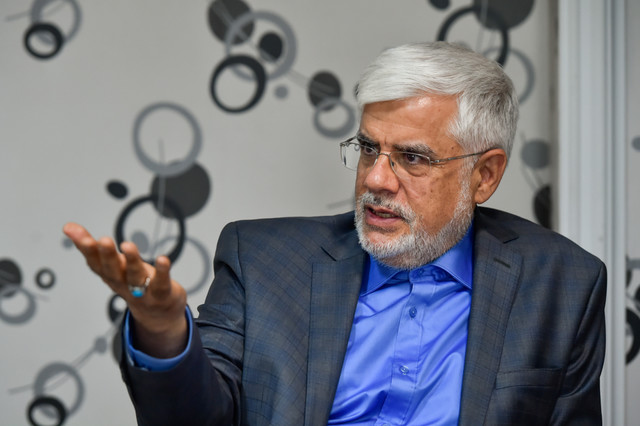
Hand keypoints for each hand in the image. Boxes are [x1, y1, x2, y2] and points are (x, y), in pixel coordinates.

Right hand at [63, 222, 187, 357]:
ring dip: (131, 261)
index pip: (94, 262)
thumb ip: (92, 246)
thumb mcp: (111, 264)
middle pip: (112, 270)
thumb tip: (67, 226)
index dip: (85, 248)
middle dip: (107, 255)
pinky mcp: (161, 293)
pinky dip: (162, 272)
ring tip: (128, 245)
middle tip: (103, 240)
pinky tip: (163, 259)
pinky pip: (161, 283)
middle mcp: (122, 283)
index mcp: (109, 274)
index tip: (73, 231)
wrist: (158, 313)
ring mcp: (141, 291)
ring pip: (134, 277)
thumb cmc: (131, 282)